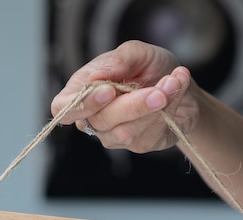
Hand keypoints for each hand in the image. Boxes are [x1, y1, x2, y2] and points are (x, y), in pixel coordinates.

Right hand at [50, 40, 199, 152]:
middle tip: (159, 90)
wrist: (180, 83)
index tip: (108, 91)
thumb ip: (118, 61)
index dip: (81, 105)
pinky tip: (177, 88)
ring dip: (154, 107)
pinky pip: (150, 134)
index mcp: (82, 91)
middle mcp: (95, 118)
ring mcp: (116, 136)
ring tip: (173, 81)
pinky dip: (169, 109)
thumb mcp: (136, 52)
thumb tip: (96, 77)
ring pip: (127, 132)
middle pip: (100, 121)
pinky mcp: (141, 144)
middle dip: (133, 104)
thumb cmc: (150, 67)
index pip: (63, 108)